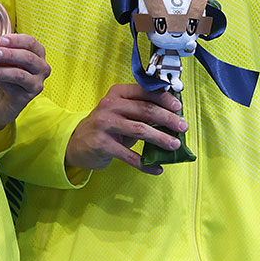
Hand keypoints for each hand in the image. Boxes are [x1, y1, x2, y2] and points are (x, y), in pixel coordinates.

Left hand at [0, 33, 49, 134]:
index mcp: (36, 55)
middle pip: (28, 58)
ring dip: (1, 69)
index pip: (31, 43)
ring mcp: (35, 84)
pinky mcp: (26, 98)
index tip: (0, 39)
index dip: (16, 39)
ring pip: (20, 74)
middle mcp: (41, 69)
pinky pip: (12, 87)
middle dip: (9, 53)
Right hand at [65, 83, 186, 175]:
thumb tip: (172, 118)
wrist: (76, 143)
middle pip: (145, 110)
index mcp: (118, 93)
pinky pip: (129, 155)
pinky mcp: (102, 144)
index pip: (145, 92)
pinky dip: (145, 163)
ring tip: (174, 145)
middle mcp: (110, 105)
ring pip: (140, 130)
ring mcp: (105, 124)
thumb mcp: (121, 113)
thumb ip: (141, 112)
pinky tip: (156, 168)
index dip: (164, 99)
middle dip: (168, 119)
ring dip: (160, 138)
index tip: (178, 107)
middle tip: (182, 127)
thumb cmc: (106, 127)